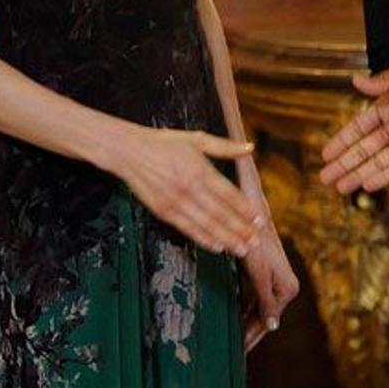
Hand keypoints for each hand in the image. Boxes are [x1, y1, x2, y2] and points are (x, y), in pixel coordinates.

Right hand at [117, 126, 260, 256]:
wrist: (129, 152)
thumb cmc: (164, 143)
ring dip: (226, 239)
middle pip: (220, 213)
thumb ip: (225, 146)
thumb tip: (250, 147)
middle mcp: (190, 188)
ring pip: (206, 225)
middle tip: (256, 242)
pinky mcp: (164, 212)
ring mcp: (176, 202)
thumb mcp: (196, 139)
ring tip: (241, 249)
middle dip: (240, 229)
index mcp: (200, 169)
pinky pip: (188, 229)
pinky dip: (204, 239)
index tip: (259, 220)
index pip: (229, 194)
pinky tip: (217, 247)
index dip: (245, 209)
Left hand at [240, 209, 299, 351]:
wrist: (255, 217)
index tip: (240, 354)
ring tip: (235, 345)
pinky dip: (247, 314)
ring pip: (260, 312)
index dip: (252, 339)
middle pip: (265, 319)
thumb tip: (273, 327)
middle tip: (235, 356)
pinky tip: (238, 324)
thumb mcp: (259, 274)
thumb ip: (266, 301)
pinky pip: (257, 303)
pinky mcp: (267, 278)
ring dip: (248, 326)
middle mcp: (286, 288)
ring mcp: (277, 284)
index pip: (267, 322)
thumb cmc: (256, 243)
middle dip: (250, 336)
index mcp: (287, 289)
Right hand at [320, 54, 388, 193]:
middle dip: (345, 163)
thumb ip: (384, 81)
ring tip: (339, 187)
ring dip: (359, 173)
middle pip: (365, 148)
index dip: (342, 140)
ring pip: (379, 162)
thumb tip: (354, 82)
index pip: (359, 126)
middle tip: (325, 177)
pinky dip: (384, 176)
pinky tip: (367, 184)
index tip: (325, 154)